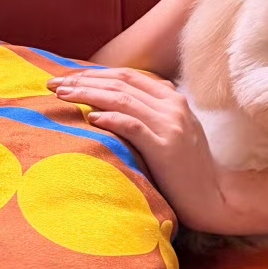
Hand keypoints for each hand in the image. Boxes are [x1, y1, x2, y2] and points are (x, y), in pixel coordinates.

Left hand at [46, 67, 229, 231]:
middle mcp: (173, 105)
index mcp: (173, 98)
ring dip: (88, 94)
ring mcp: (170, 125)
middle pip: (122, 83)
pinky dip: (111, 118)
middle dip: (84, 80)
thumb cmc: (187, 167)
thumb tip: (111, 105)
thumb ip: (151, 113)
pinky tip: (91, 118)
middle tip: (54, 84)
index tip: (67, 78)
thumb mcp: (173, 130)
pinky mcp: (166, 147)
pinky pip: (133, 126)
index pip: (128, 75)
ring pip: (123, 99)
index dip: (95, 73)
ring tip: (63, 96)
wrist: (213, 195)